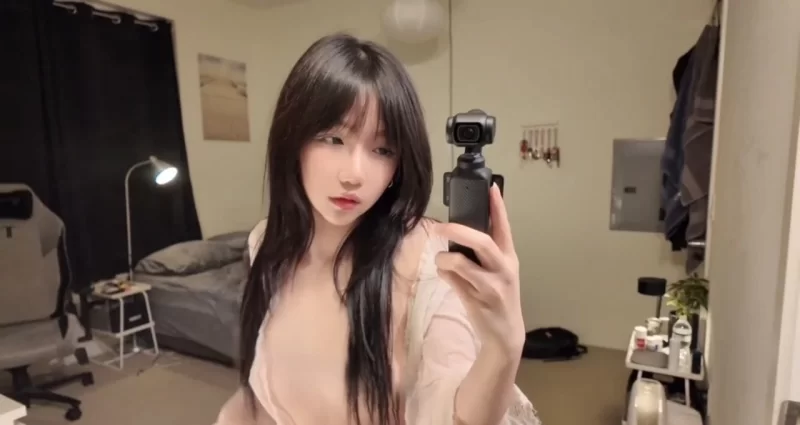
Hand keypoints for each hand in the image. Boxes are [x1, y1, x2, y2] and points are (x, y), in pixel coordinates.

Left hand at [434, 184, 524, 359]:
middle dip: (458, 231)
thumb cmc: (499, 296)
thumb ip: (485, 252)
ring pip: (461, 263)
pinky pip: (452, 280)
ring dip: (445, 259)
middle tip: (439, 227)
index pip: (504, 227)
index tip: (491, 186)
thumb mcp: (499, 271)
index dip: (498, 206)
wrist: (505, 334)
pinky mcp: (476, 300)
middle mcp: (503, 269)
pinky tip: (446, 275)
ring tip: (441, 259)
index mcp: (510, 257)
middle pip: (482, 242)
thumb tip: (460, 229)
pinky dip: (444, 274)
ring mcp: (491, 286)